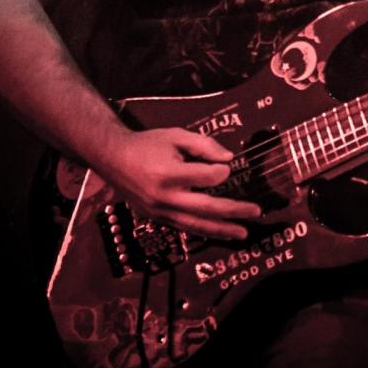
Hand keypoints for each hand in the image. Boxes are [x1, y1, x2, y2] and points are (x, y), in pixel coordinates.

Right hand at [98, 128, 261, 239]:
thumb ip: (203, 145)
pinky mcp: (156, 217)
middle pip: (205, 207)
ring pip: (196, 224)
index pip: (206, 178)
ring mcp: (159, 211)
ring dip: (222, 229)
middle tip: (255, 211)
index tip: (228, 167)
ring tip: (243, 232)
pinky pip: (183, 227)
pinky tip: (219, 232)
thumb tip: (229, 159)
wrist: (112, 158)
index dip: (221, 172)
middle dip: (234, 210)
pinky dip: (203, 230)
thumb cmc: (146, 144)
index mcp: (168, 173)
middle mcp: (164, 196)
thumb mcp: (175, 135)